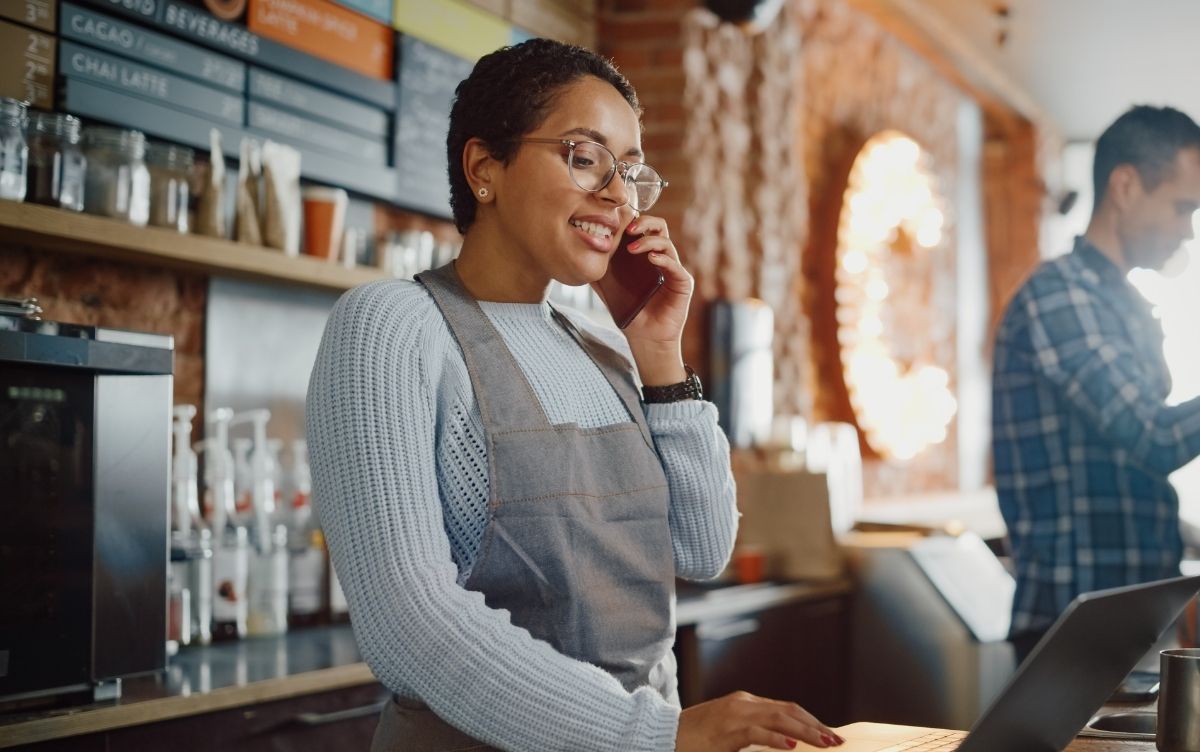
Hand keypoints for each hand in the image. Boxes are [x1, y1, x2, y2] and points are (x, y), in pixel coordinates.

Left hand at [592, 214, 693, 384]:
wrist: (646, 338)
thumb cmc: (631, 313)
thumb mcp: (610, 290)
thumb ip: (599, 274)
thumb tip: (581, 259)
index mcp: (646, 256)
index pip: (644, 229)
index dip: (633, 221)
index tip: (616, 222)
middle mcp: (662, 259)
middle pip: (659, 228)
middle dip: (644, 223)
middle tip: (627, 229)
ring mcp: (673, 270)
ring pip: (666, 243)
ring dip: (649, 241)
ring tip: (632, 248)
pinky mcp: (683, 283)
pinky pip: (675, 266)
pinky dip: (663, 259)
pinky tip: (651, 259)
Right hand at [675, 691, 844, 751]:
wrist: (664, 735)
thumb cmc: (696, 739)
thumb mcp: (729, 733)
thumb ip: (754, 733)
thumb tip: (783, 742)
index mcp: (745, 703)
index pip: (787, 708)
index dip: (810, 720)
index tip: (829, 735)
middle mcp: (743, 703)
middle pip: (788, 710)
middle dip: (815, 725)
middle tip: (837, 740)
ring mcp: (734, 714)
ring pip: (778, 717)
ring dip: (805, 731)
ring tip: (825, 742)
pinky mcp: (725, 729)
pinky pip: (756, 731)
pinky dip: (775, 737)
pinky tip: (791, 744)